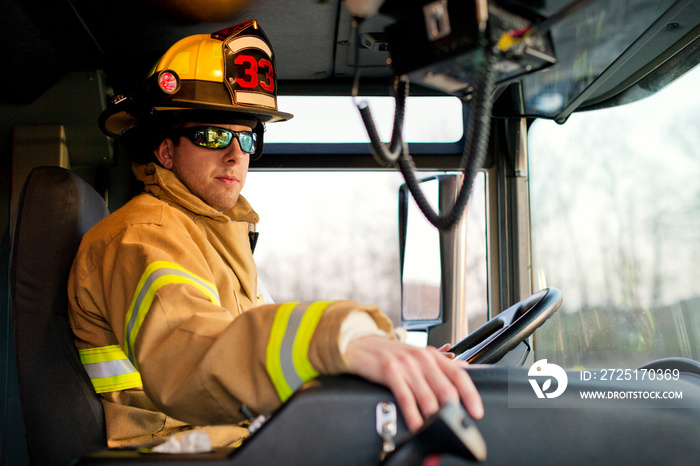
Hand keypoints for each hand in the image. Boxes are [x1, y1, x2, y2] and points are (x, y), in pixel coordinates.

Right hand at [344, 335, 483, 431]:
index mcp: (432, 356)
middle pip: (446, 389)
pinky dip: (413, 414)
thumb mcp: (418, 356)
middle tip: (454, 426)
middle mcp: (422, 358)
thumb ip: (440, 365)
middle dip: (452, 411)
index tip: (476, 411)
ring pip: (428, 396)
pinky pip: (406, 397)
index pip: (459, 375)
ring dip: (434, 417)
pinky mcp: (390, 371)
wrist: (362, 345)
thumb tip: (464, 369)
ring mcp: (406, 364)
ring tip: (437, 429)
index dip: (470, 394)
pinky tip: (417, 424)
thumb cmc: (392, 354)